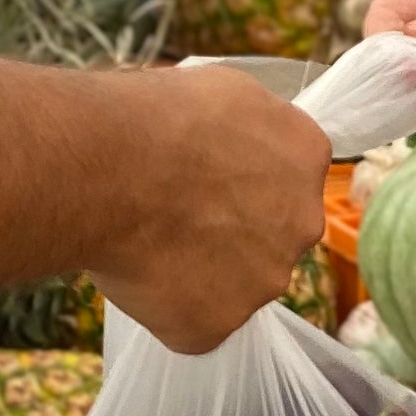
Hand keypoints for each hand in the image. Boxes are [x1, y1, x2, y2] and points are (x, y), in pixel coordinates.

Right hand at [90, 67, 331, 349]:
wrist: (109, 167)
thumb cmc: (154, 116)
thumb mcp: (221, 90)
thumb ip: (250, 128)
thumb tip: (239, 145)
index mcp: (306, 155)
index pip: (287, 178)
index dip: (240, 180)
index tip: (204, 177)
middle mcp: (301, 224)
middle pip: (270, 239)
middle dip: (230, 232)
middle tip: (176, 214)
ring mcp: (263, 282)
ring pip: (234, 284)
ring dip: (200, 271)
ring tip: (149, 241)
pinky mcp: (218, 325)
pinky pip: (193, 322)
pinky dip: (166, 306)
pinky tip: (137, 272)